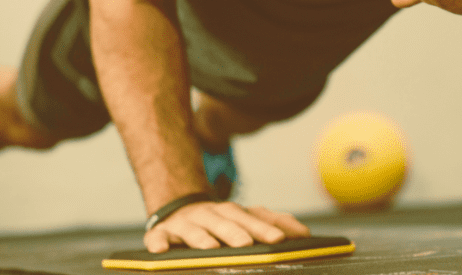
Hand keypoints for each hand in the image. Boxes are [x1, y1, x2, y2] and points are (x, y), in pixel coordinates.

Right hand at [144, 202, 310, 252]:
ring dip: (202, 238)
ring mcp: (186, 223)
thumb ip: (275, 223)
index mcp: (233, 212)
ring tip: (210, 248)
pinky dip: (158, 243)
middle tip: (247, 244)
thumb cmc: (219, 221)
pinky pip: (158, 237)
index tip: (281, 240)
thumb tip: (304, 233)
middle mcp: (211, 215)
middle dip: (237, 232)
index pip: (253, 219)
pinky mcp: (162, 233)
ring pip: (195, 229)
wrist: (179, 209)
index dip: (267, 228)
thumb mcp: (246, 219)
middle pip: (226, 222)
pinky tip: (161, 251)